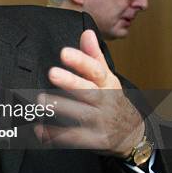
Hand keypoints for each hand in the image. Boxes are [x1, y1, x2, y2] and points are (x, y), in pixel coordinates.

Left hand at [35, 30, 144, 157]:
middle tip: (52, 73)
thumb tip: (86, 33)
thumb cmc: (112, 100)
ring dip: (61, 107)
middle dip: (71, 82)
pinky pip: (73, 138)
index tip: (64, 52)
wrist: (131, 134)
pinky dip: (55, 134)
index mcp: (107, 84)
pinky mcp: (94, 139)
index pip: (95, 70)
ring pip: (81, 114)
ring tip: (41, 100)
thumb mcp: (107, 78)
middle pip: (89, 91)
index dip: (81, 61)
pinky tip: (39, 129)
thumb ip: (93, 57)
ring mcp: (100, 121)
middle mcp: (105, 101)